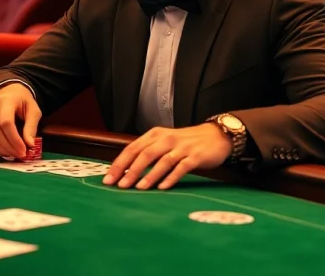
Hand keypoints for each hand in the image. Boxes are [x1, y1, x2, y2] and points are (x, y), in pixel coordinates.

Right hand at [0, 83, 40, 158]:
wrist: (10, 93)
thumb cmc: (23, 102)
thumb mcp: (34, 110)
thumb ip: (32, 126)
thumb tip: (30, 144)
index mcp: (6, 100)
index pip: (6, 122)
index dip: (14, 139)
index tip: (23, 150)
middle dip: (7, 147)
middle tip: (19, 155)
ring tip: (11, 154)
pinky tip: (1, 151)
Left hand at [102, 124, 231, 189]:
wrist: (216, 136)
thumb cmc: (186, 143)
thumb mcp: (165, 142)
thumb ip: (147, 153)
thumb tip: (124, 171)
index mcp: (156, 135)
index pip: (132, 148)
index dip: (119, 163)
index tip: (108, 179)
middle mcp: (167, 139)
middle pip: (145, 154)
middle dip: (130, 170)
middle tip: (119, 186)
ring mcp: (182, 147)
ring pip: (162, 161)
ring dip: (149, 175)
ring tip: (139, 188)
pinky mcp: (196, 156)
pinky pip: (182, 167)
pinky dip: (171, 177)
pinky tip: (163, 188)